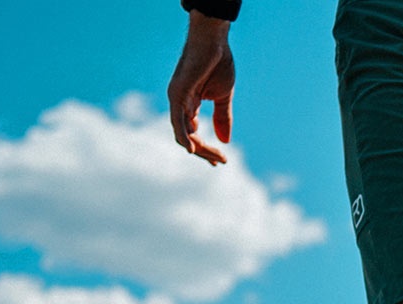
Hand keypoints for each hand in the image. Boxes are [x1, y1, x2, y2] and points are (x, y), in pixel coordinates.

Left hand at [167, 13, 234, 165]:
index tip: (221, 161)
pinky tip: (193, 150)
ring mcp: (176, 99)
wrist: (213, 42)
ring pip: (183, 134)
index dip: (206, 150)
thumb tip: (226, 141)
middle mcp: (179, 104)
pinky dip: (184, 136)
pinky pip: (177, 120)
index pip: (193, 134)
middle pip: (187, 138)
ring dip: (200, 149)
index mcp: (189, 105)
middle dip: (205, 152)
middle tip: (221, 161)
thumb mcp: (223, 97)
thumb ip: (222, 118)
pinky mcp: (177, 94)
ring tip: (216, 157)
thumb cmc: (218, 64)